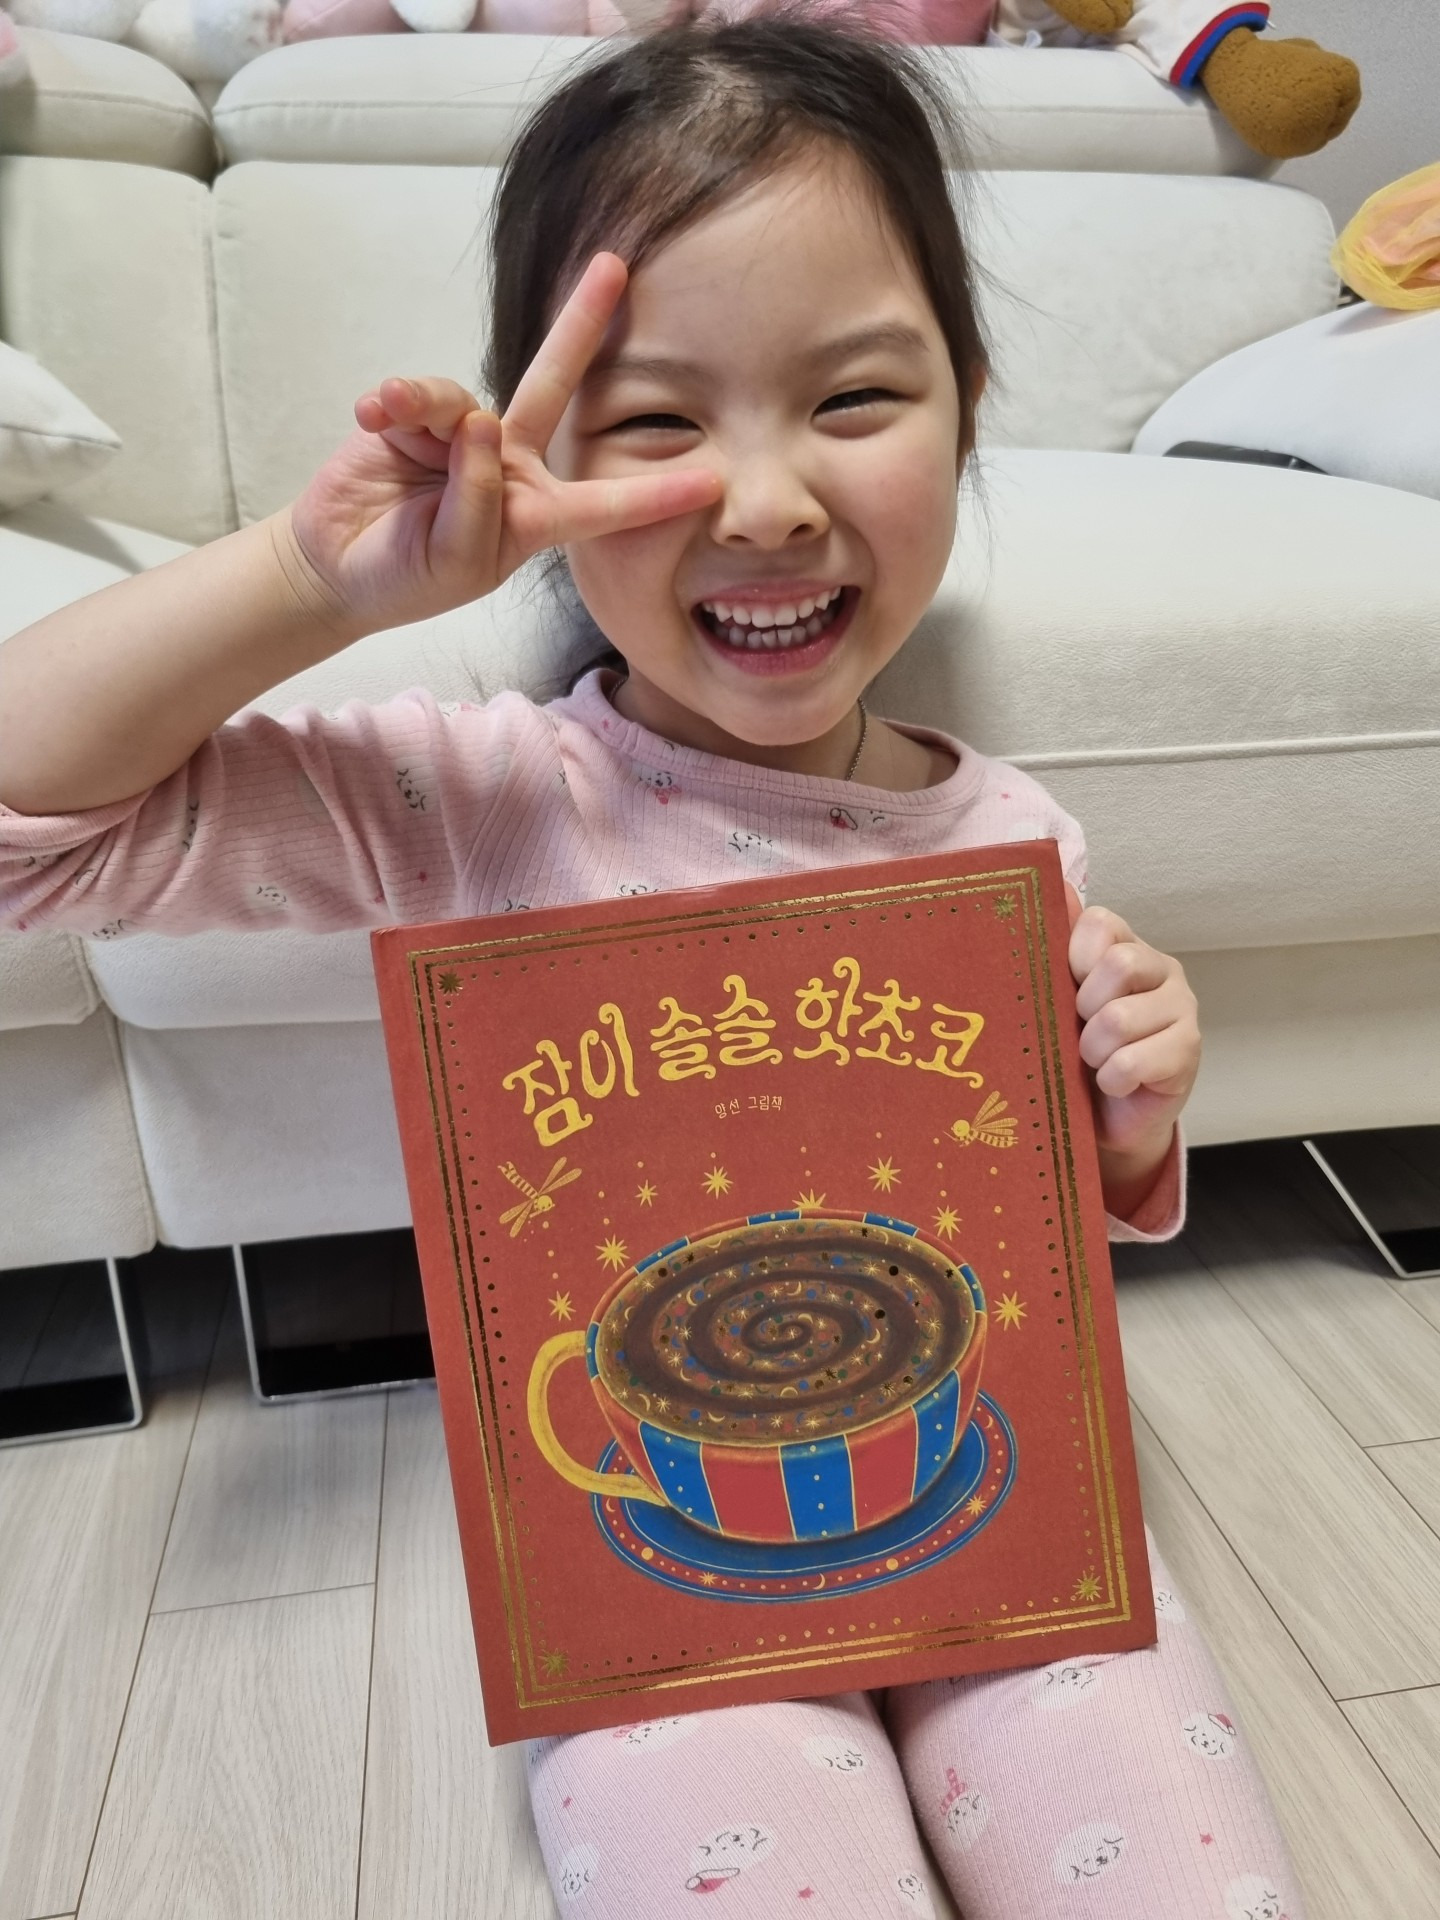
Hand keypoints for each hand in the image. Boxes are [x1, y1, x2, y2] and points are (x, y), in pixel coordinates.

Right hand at [278, 253, 721, 638]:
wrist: (336, 569)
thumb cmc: (405, 578)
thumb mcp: (455, 561)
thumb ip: (478, 501)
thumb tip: (482, 424)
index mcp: (537, 517)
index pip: (605, 504)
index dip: (656, 492)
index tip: (714, 481)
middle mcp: (512, 467)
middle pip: (555, 386)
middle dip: (583, 325)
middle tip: (615, 267)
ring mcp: (466, 437)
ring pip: (466, 399)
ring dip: (426, 408)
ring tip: (388, 423)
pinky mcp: (418, 417)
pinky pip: (419, 394)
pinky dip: (396, 402)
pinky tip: (371, 417)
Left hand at [1064, 885, 1199, 1203]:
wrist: (1107, 1117)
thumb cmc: (1078, 1051)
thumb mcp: (1057, 998)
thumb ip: (1056, 942)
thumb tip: (1055, 881)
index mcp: (1126, 946)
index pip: (1101, 924)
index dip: (1074, 957)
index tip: (1067, 987)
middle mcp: (1161, 969)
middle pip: (1117, 965)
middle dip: (1084, 1008)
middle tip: (1080, 1030)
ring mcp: (1182, 1009)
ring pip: (1119, 1019)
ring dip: (1093, 1050)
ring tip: (1094, 1061)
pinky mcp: (1189, 1052)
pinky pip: (1132, 1062)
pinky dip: (1111, 1079)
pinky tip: (1114, 1084)